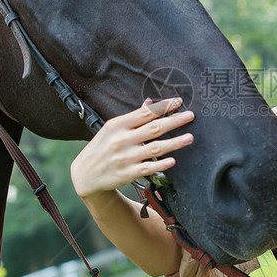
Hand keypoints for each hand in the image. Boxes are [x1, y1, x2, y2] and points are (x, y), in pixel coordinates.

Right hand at [70, 97, 194, 198]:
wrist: (85, 174)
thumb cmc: (101, 147)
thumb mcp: (112, 128)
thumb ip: (133, 117)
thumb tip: (150, 102)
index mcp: (118, 125)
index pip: (145, 113)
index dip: (163, 107)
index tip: (179, 102)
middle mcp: (123, 140)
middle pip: (154, 128)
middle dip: (174, 121)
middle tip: (190, 116)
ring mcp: (126, 157)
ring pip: (155, 148)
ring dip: (174, 143)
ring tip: (190, 137)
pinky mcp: (128, 173)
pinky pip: (148, 168)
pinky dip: (160, 165)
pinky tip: (172, 161)